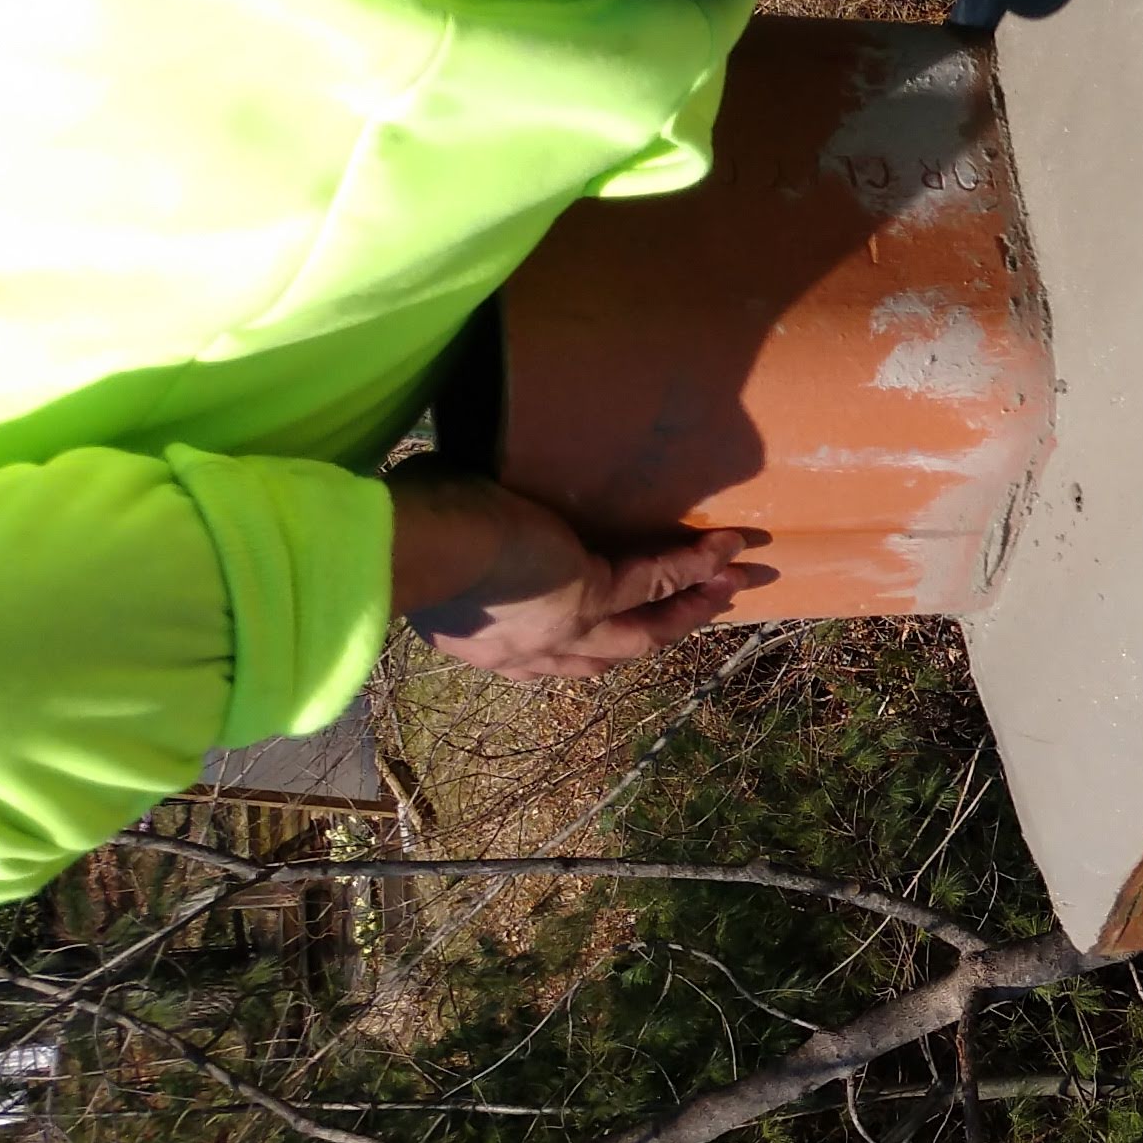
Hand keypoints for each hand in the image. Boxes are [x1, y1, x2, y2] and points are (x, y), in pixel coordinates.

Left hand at [388, 465, 770, 681]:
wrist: (420, 545)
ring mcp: (564, 627)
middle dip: (662, 630)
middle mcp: (528, 650)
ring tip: (734, 585)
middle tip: (702, 612)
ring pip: (645, 628)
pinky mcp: (591, 595)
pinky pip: (655, 581)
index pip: (550, 656)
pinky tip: (727, 548)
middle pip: (613, 651)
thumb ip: (459, 528)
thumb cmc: (408, 530)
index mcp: (483, 642)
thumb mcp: (438, 538)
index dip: (590, 645)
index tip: (614, 627)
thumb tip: (457, 487)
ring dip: (692, 607)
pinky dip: (694, 567)